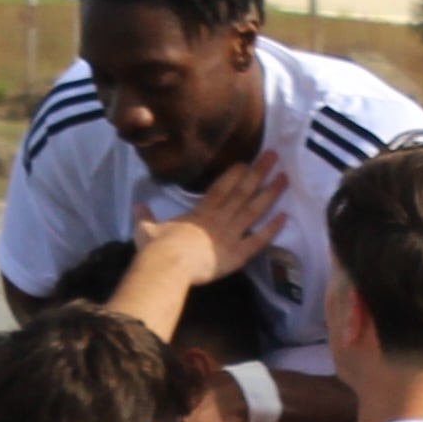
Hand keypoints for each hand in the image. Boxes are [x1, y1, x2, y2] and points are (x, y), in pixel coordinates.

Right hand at [135, 151, 286, 288]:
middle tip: (275, 155)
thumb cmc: (156, 248)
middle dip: (260, 172)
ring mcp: (231, 234)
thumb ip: (145, 217)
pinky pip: (259, 240)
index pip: (222, 186)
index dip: (236, 173)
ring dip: (271, 193)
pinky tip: (285, 217)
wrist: (168, 266)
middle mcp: (220, 217)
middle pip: (244, 191)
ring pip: (255, 209)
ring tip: (285, 178)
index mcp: (200, 211)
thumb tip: (137, 207)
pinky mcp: (238, 254)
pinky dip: (272, 229)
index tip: (247, 161)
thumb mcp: (146, 229)